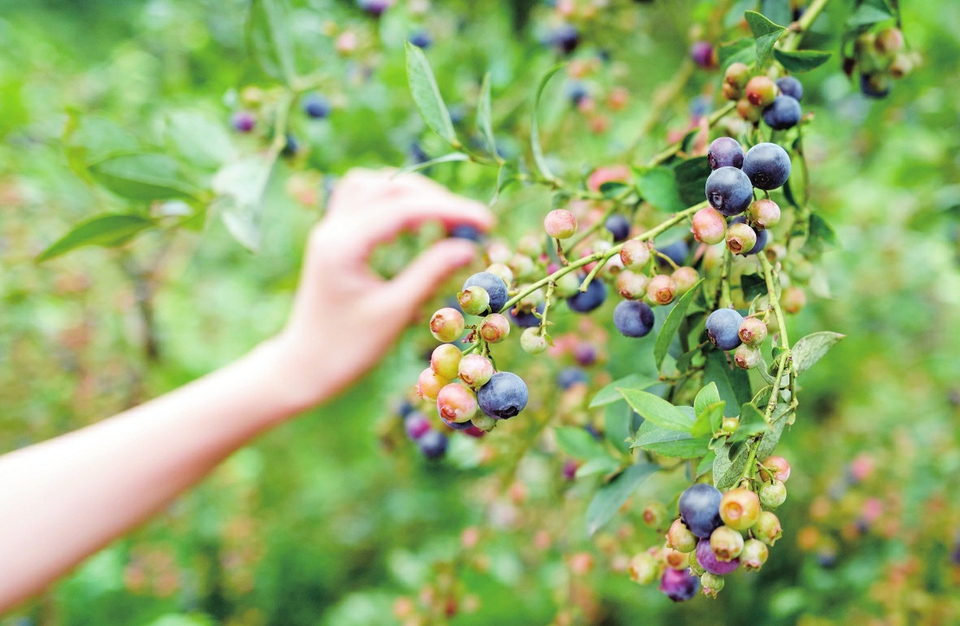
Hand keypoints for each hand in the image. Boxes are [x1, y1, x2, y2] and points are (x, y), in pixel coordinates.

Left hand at [271, 168, 493, 409]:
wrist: (304, 367)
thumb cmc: (348, 349)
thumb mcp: (394, 312)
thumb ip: (430, 274)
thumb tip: (468, 247)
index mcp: (343, 245)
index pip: (402, 209)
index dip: (448, 210)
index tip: (485, 222)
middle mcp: (332, 228)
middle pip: (388, 187)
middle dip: (434, 198)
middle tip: (471, 222)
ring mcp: (329, 229)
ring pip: (372, 185)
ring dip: (410, 193)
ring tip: (444, 215)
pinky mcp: (332, 238)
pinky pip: (361, 199)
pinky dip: (391, 200)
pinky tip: (414, 218)